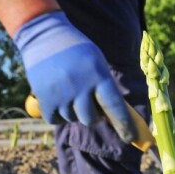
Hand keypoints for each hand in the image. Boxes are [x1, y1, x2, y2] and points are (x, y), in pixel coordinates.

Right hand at [14, 11, 134, 141]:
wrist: (44, 36)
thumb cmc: (77, 50)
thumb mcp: (97, 62)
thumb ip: (105, 86)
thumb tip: (113, 116)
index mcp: (98, 75)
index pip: (115, 107)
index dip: (124, 125)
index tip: (130, 136)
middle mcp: (80, 87)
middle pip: (91, 119)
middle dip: (93, 115)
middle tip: (88, 101)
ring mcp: (61, 95)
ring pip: (73, 118)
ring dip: (74, 111)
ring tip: (69, 90)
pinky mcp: (44, 100)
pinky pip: (56, 119)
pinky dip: (59, 114)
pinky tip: (58, 97)